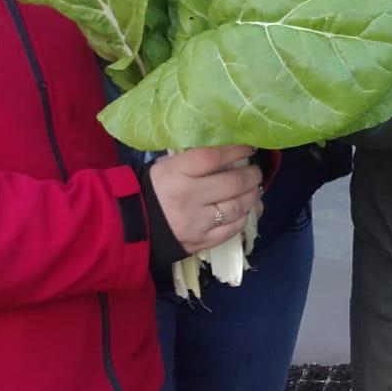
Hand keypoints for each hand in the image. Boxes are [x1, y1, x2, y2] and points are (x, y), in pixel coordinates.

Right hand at [147, 145, 262, 254]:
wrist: (136, 225)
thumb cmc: (155, 189)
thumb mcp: (167, 166)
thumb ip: (195, 159)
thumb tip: (230, 152)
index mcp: (176, 174)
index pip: (213, 157)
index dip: (236, 151)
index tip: (249, 148)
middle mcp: (188, 198)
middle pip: (232, 183)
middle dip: (251, 175)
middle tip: (256, 171)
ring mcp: (196, 223)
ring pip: (237, 208)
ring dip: (252, 197)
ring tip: (254, 189)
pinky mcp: (202, 242)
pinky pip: (232, 229)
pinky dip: (244, 217)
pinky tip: (247, 210)